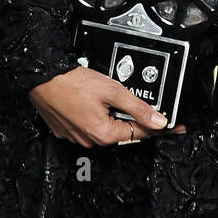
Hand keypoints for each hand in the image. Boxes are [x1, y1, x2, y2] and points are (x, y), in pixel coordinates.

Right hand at [28, 66, 185, 146]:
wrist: (42, 77)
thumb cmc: (72, 82)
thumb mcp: (113, 90)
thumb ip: (138, 107)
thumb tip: (159, 120)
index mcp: (103, 134)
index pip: (141, 133)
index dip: (161, 128)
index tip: (176, 127)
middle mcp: (90, 141)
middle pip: (124, 132)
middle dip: (137, 120)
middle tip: (149, 107)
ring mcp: (77, 137)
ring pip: (107, 128)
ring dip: (116, 116)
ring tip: (112, 97)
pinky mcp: (67, 130)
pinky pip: (90, 126)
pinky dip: (99, 116)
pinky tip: (97, 102)